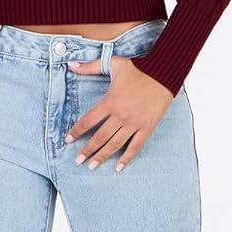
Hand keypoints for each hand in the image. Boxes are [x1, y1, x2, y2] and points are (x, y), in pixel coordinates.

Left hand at [63, 55, 173, 170]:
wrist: (163, 73)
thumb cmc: (137, 69)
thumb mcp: (112, 64)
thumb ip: (90, 66)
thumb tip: (70, 64)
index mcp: (110, 101)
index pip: (88, 120)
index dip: (77, 131)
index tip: (68, 140)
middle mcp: (120, 115)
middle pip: (100, 137)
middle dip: (87, 150)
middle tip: (78, 160)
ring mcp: (134, 123)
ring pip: (115, 144)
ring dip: (102, 156)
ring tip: (92, 166)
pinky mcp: (147, 127)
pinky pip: (135, 146)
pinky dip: (126, 158)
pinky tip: (118, 167)